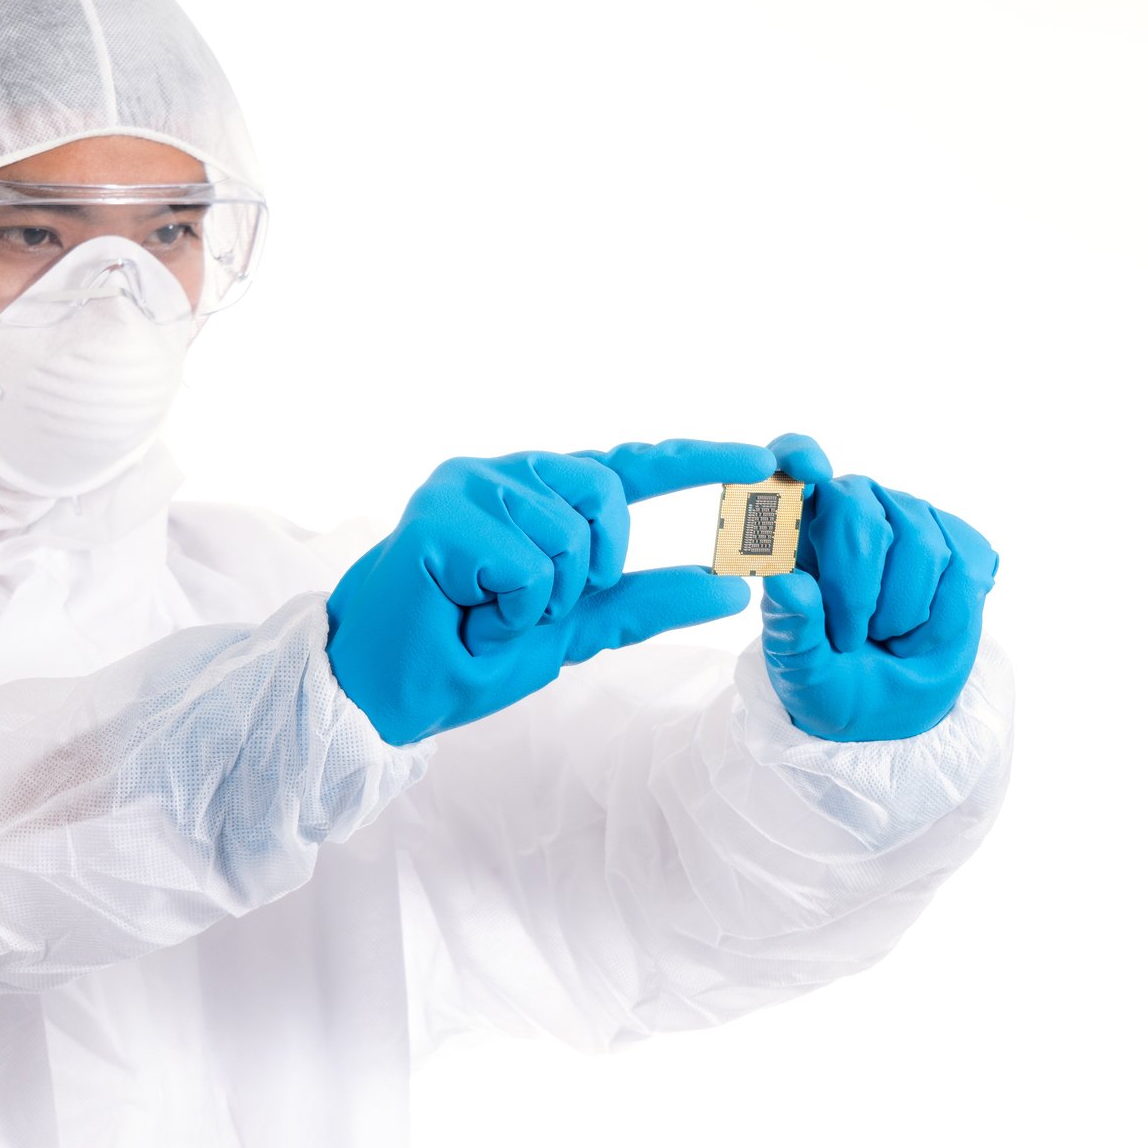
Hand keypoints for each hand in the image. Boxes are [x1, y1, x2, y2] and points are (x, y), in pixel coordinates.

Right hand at [326, 440, 776, 744]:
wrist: (387, 687)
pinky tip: (465, 612)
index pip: (630, 466)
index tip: (759, 460)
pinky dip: (509, 613)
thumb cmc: (467, 652)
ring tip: (483, 613)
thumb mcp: (572, 628)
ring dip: (537, 604)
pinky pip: (528, 570)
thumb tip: (732, 587)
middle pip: (608, 499)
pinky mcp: (442, 514)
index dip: (694, 460)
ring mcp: (470, 485)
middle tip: (523, 607)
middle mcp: (507, 475)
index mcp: (539, 494)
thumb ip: (645, 602)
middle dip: (587, 571)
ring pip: (568, 541)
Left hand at [760, 433, 1000, 742]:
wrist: (889, 710)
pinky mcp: (960, 543)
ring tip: (885, 640)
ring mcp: (909, 519)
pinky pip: (966, 566)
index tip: (810, 473)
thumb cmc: (828, 678)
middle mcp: (851, 508)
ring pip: (919, 544)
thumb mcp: (800, 669)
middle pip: (856, 507)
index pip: (792, 458)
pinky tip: (922, 635)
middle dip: (855, 586)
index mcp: (793, 526)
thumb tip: (786, 582)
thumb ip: (791, 627)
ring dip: (901, 612)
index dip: (799, 455)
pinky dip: (946, 618)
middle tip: (849, 638)